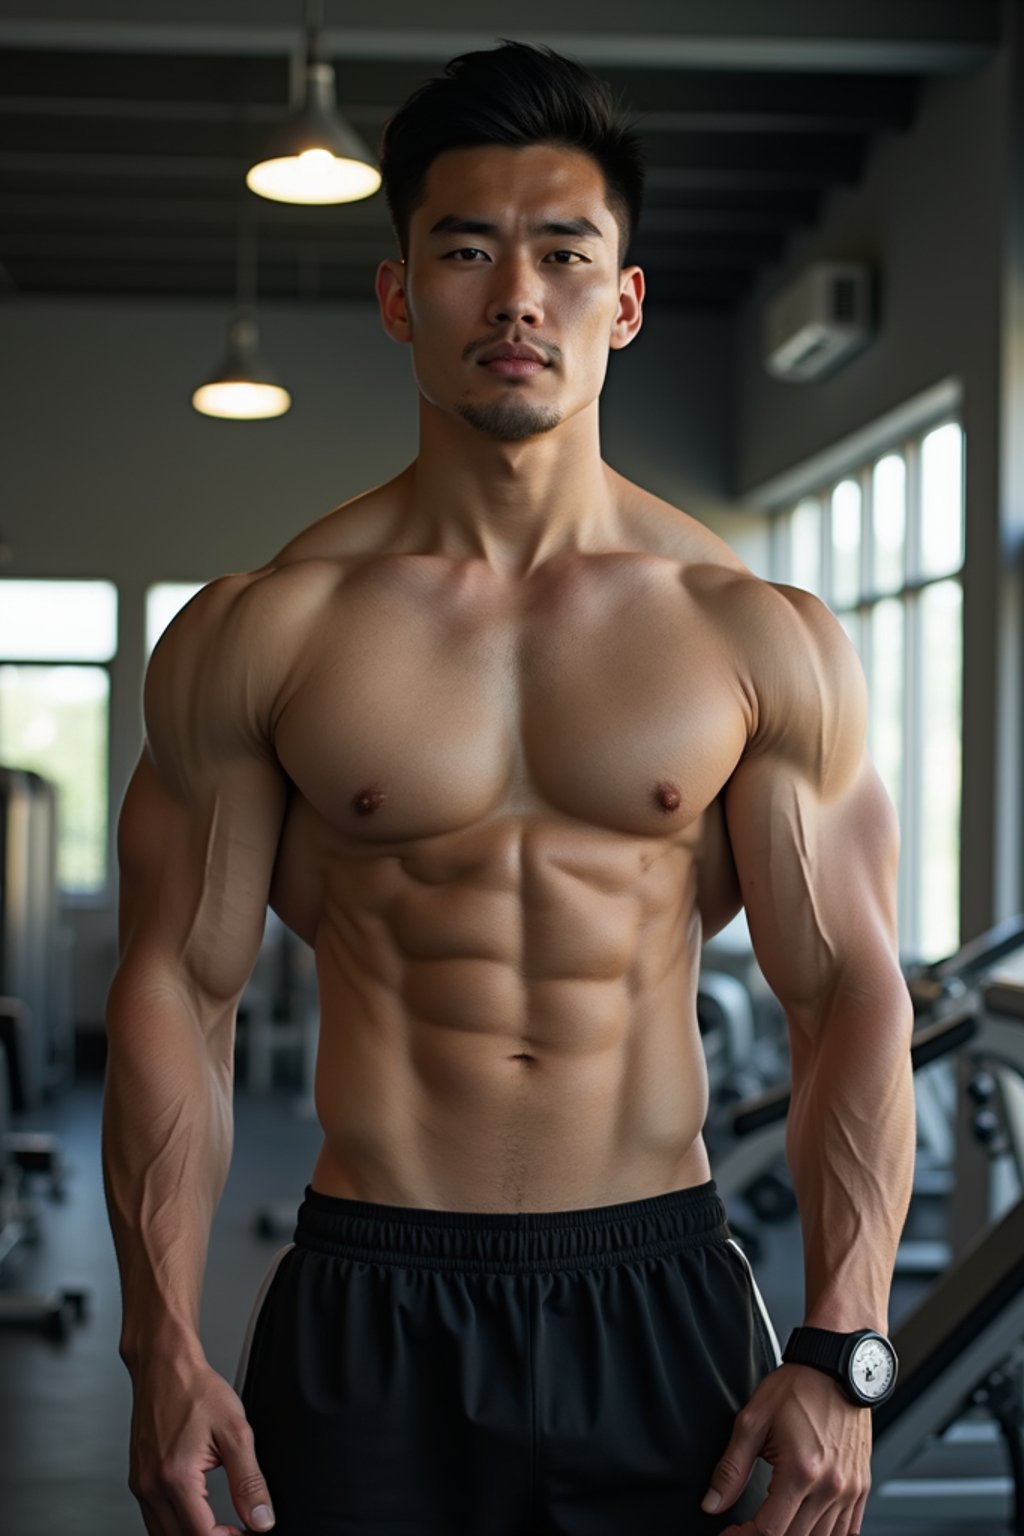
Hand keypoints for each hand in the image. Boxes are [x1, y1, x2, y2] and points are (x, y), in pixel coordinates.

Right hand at [128, 1354, 275, 1534]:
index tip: (247, 1532)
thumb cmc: (197, 1391)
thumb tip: (261, 1520)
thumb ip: (249, 1482)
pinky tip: (196, 1513)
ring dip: (191, 1535)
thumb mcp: (236, 1432)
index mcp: (176, 1477)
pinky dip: (176, 1525)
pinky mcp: (138, 1481)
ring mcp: (141, 1485)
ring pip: (163, 1535)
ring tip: (221, 1525)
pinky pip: (154, 1519)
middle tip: (237, 1530)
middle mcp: (151, 1487)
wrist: (164, 1367)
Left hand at [702, 1364, 870, 1535]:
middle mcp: (831, 1486)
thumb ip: (731, 1468)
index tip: (729, 1533)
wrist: (836, 1367)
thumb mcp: (753, 1421)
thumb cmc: (798, 1387)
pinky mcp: (861, 1487)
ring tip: (771, 1526)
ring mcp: (850, 1490)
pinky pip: (848, 1531)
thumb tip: (713, 1503)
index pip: (770, 1529)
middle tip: (744, 1530)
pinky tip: (805, 1527)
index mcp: (801, 1471)